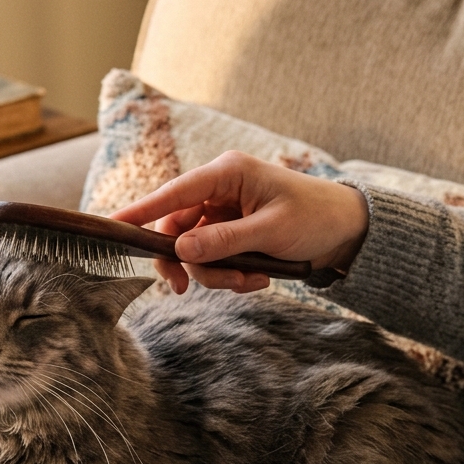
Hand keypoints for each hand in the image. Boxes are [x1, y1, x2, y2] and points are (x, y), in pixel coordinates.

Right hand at [111, 150, 369, 293]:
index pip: (174, 192)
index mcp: (227, 173)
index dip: (142, 210)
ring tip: (250, 283)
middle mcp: (219, 190)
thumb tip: (179, 250)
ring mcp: (224, 213)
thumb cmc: (316, 218)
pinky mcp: (231, 234)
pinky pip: (213, 260)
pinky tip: (258, 280)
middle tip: (181, 290)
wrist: (348, 231)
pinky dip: (230, 276)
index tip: (114, 225)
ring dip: (215, 274)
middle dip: (186, 262)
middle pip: (176, 229)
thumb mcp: (270, 231)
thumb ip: (224, 242)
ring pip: (193, 250)